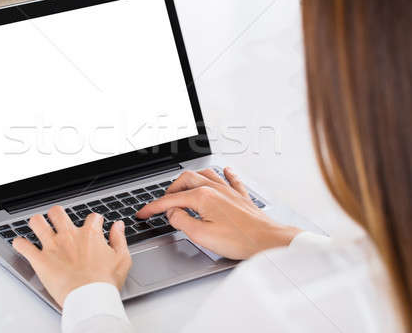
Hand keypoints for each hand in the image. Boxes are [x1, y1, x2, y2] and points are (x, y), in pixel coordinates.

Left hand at [12, 207, 131, 306]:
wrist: (89, 297)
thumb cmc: (105, 282)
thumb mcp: (122, 258)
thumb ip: (119, 239)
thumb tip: (118, 226)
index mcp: (89, 234)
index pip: (92, 217)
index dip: (94, 221)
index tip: (94, 225)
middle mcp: (69, 236)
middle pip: (58, 213)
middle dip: (57, 214)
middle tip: (58, 220)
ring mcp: (53, 246)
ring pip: (37, 223)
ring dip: (36, 223)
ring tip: (37, 225)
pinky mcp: (40, 260)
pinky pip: (23, 246)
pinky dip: (19, 244)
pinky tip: (20, 243)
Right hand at [136, 168, 301, 259]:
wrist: (267, 240)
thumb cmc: (239, 239)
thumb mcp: (201, 235)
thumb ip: (181, 221)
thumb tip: (172, 213)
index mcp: (202, 197)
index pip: (170, 200)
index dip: (153, 207)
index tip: (143, 213)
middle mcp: (215, 189)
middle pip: (186, 180)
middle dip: (170, 189)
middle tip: (162, 203)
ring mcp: (229, 191)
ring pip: (205, 175)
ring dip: (190, 179)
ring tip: (182, 187)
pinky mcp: (241, 197)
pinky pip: (231, 179)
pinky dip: (224, 174)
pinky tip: (225, 170)